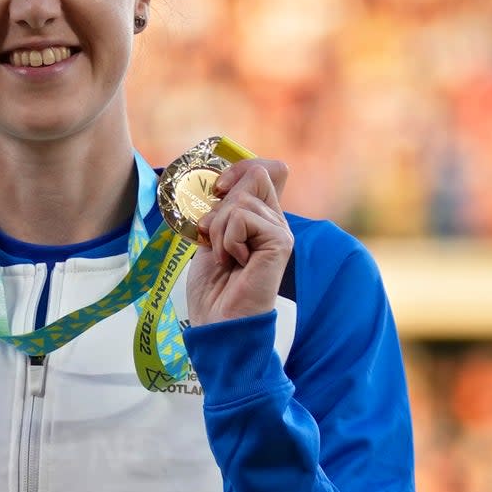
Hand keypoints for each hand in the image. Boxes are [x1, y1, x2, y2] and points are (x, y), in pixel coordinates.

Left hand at [186, 158, 292, 325]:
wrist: (219, 322)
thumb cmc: (213, 286)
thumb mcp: (212, 236)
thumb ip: (222, 209)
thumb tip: (222, 182)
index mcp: (260, 217)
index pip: (262, 169)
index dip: (238, 170)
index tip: (217, 191)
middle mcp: (274, 220)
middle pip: (254, 174)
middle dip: (222, 203)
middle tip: (215, 237)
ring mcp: (280, 231)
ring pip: (240, 200)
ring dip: (218, 228)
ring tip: (224, 257)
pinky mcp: (280, 242)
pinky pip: (242, 218)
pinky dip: (227, 239)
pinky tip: (235, 262)